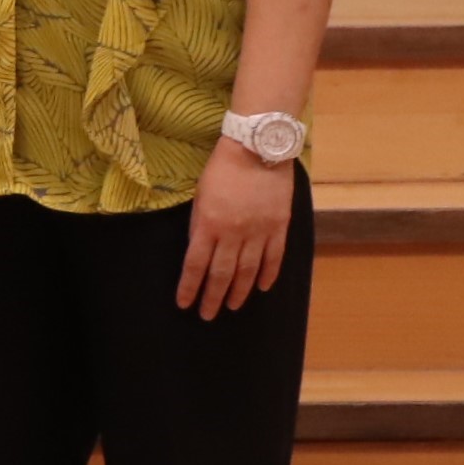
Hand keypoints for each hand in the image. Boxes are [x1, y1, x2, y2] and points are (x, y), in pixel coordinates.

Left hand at [175, 137, 294, 319]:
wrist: (257, 149)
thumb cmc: (222, 170)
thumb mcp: (200, 196)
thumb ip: (200, 225)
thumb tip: (198, 252)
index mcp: (209, 224)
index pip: (195, 264)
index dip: (189, 287)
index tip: (184, 303)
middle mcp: (233, 232)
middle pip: (221, 273)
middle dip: (213, 297)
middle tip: (207, 315)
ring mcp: (259, 231)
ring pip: (247, 271)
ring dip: (238, 292)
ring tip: (232, 307)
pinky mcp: (279, 226)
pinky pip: (274, 258)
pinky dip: (267, 275)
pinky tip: (260, 288)